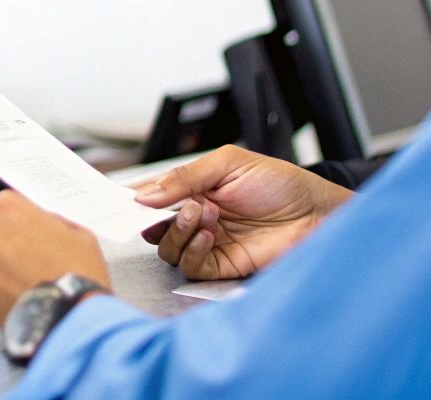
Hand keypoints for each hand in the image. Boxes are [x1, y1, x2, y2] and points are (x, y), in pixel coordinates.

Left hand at [0, 190, 110, 326]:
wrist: (68, 313)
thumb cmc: (77, 272)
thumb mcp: (77, 233)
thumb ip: (52, 222)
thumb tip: (44, 225)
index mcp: (9, 206)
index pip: (8, 208)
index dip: (21, 226)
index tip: (30, 239)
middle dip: (5, 245)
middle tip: (26, 265)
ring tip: (21, 285)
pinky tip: (13, 297)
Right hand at [133, 145, 352, 279]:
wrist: (315, 213)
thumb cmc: (279, 183)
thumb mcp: (228, 164)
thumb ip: (184, 177)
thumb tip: (144, 194)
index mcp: (193, 189)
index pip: (152, 194)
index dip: (131, 198)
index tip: (114, 200)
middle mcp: (195, 217)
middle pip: (152, 226)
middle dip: (151, 217)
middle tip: (162, 207)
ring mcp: (207, 242)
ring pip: (167, 249)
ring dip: (178, 231)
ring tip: (202, 214)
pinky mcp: (221, 266)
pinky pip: (190, 266)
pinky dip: (194, 250)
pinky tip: (212, 234)